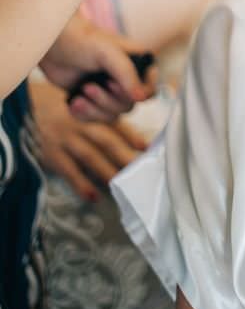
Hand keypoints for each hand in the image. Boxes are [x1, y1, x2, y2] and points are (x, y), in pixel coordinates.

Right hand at [29, 81, 146, 201]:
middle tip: (140, 171)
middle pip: (107, 140)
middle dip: (125, 156)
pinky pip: (68, 170)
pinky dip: (81, 184)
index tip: (148, 149)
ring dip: (107, 171)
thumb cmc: (70, 116)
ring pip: (90, 155)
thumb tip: (137, 146)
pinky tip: (93, 197)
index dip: (133, 137)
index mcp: (94, 112)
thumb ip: (108, 124)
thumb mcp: (88, 112)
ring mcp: (66, 138)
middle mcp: (82, 123)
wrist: (32, 111)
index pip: (117, 125)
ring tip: (121, 186)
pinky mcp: (52, 153)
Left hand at [40, 13, 155, 122]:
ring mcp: (111, 91)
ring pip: (112, 115)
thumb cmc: (83, 41)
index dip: (134, 94)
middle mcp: (127, 79)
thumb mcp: (108, 54)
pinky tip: (74, 102)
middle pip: (128, 106)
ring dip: (94, 109)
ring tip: (79, 96)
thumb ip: (127, 73)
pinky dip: (85, 114)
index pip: (150, 91)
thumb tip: (141, 97)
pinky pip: (97, 119)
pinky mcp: (94, 100)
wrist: (54, 44)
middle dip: (106, 100)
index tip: (112, 84)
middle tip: (88, 86)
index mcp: (138, 63)